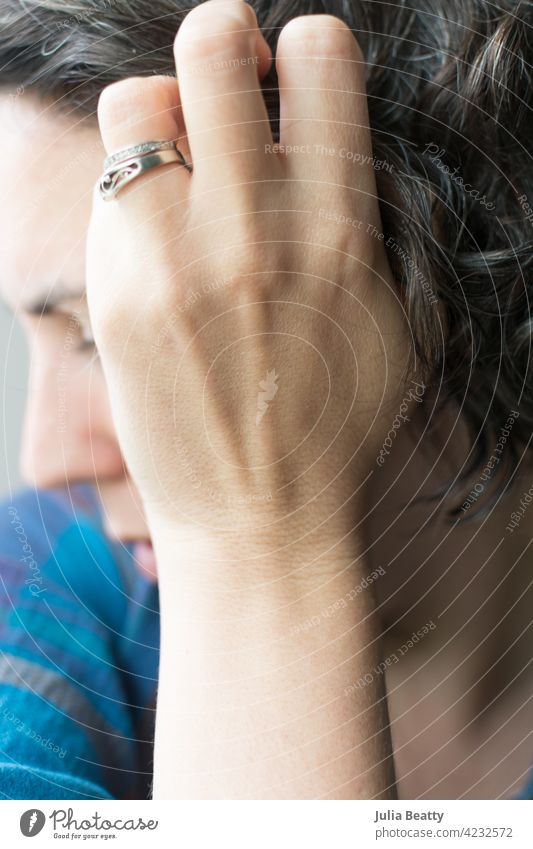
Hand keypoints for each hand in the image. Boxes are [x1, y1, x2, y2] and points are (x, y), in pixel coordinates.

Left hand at [87, 0, 409, 535]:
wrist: (261, 515)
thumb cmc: (332, 424)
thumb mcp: (389, 322)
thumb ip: (361, 224)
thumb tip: (326, 147)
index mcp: (343, 227)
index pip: (322, 54)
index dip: (302, 52)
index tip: (289, 87)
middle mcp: (259, 229)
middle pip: (215, 44)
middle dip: (221, 45)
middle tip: (222, 85)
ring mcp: (181, 261)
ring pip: (138, 99)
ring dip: (160, 113)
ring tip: (177, 157)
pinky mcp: (122, 295)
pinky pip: (108, 184)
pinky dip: (128, 183)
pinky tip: (152, 223)